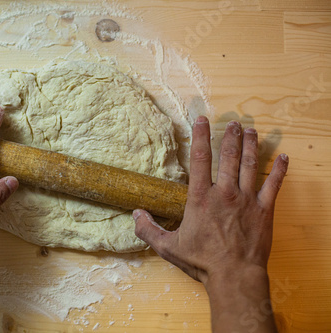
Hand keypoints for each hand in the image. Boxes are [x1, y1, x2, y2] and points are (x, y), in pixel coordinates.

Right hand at [133, 116, 286, 331]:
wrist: (234, 275)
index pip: (199, 159)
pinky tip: (284, 157)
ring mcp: (247, 199)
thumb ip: (148, 229)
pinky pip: (274, 185)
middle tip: (233, 123)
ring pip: (250, 165)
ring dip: (251, 145)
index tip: (202, 121)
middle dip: (231, 137)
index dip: (201, 137)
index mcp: (201, 198)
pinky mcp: (264, 210)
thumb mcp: (168, 247)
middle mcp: (225, 193)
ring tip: (251, 131)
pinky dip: (280, 170)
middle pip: (229, 156)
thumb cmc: (201, 261)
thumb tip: (135, 214)